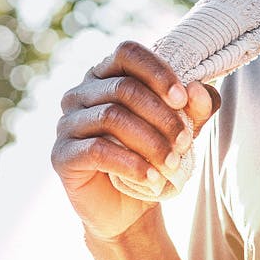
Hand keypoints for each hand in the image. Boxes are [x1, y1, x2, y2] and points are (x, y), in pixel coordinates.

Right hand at [52, 41, 220, 241]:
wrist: (128, 207)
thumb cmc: (153, 156)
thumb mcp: (181, 129)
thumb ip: (195, 107)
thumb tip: (197, 89)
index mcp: (106, 75)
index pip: (127, 53)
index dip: (156, 71)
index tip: (182, 99)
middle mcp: (80, 93)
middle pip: (124, 88)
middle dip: (161, 115)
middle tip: (185, 142)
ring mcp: (67, 123)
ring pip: (112, 117)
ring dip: (150, 141)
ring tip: (172, 164)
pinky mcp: (61, 155)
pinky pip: (97, 151)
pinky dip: (131, 164)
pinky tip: (153, 178)